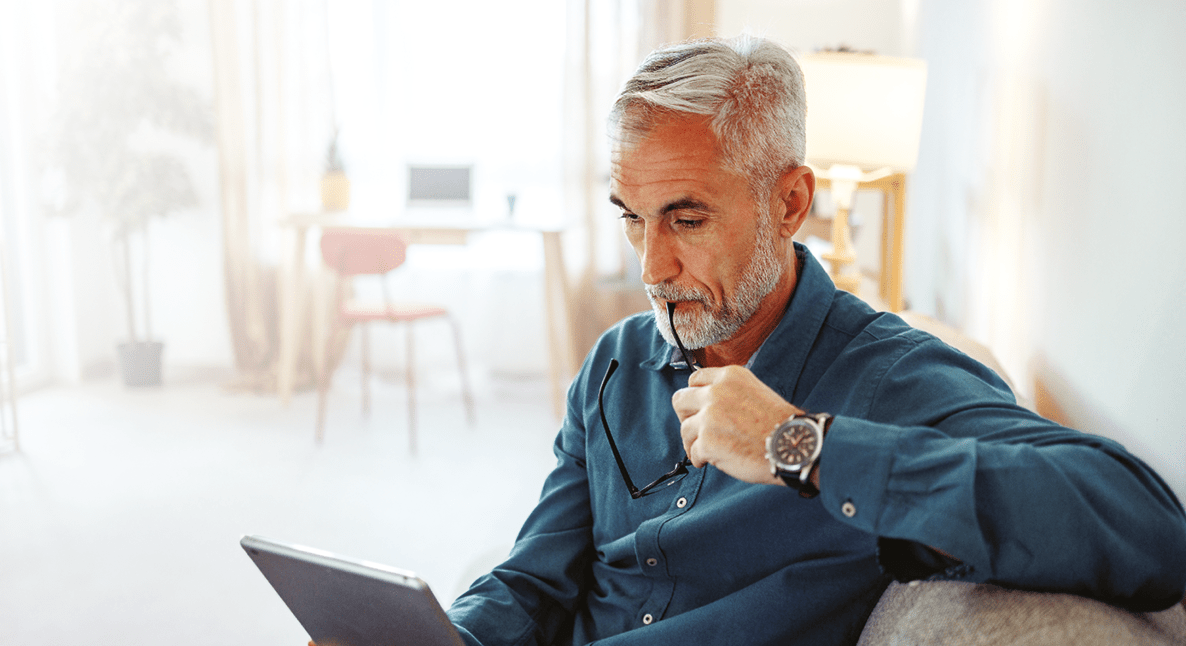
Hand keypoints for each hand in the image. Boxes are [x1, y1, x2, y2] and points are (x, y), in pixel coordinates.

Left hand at [671, 365, 801, 484]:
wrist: (793, 444)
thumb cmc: (779, 424)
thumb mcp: (755, 391)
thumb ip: (729, 393)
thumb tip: (706, 405)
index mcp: (729, 377)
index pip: (694, 380)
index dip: (694, 397)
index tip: (698, 409)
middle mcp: (716, 392)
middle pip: (679, 400)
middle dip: (686, 417)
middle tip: (696, 430)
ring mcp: (709, 417)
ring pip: (684, 429)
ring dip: (693, 442)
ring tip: (707, 451)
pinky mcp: (707, 441)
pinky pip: (693, 452)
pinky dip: (700, 459)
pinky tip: (712, 461)